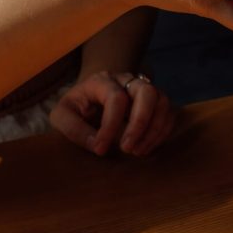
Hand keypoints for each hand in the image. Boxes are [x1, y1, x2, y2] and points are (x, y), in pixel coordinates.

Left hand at [50, 71, 173, 156]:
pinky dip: (162, 132)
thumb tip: (97, 145)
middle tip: (128, 149)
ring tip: (138, 152)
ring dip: (154, 129)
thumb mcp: (62, 115)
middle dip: (140, 123)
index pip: (115, 98)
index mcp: (102, 81)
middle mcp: (127, 80)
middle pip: (147, 92)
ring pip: (162, 101)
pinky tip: (147, 148)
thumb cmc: (77, 107)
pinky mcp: (155, 102)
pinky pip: (169, 113)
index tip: (101, 150)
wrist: (91, 96)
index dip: (111, 125)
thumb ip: (73, 128)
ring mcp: (145, 89)